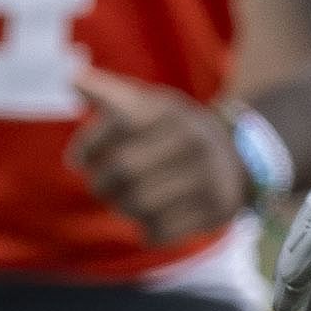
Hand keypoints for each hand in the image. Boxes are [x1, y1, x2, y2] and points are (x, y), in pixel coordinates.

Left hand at [67, 67, 257, 246]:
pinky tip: (151, 219)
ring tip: (127, 202)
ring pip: (141, 204)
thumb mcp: (147, 105)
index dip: (88, 147)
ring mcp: (208, 173)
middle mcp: (191, 137)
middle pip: (124, 170)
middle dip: (103, 184)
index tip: (78, 162)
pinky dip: (148, 230)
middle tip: (102, 187)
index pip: (116, 123)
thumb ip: (108, 93)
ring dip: (124, 208)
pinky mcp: (217, 206)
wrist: (237, 156)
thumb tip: (73, 79)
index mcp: (168, 109)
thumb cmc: (172, 131)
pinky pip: (162, 231)